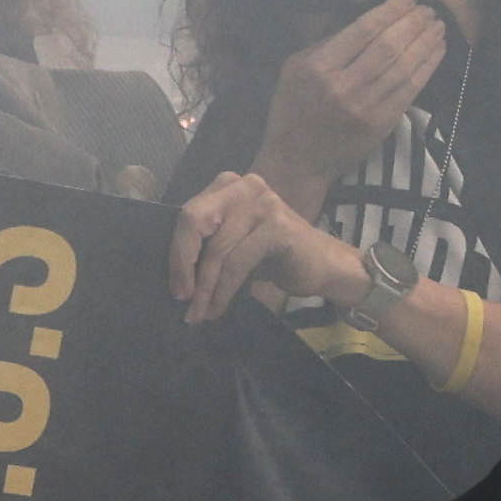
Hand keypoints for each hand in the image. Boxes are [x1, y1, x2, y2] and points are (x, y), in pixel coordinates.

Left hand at [170, 168, 355, 323]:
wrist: (327, 266)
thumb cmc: (276, 256)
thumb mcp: (235, 245)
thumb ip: (208, 245)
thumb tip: (173, 274)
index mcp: (229, 186)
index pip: (189, 213)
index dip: (177, 252)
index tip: (176, 287)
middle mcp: (245, 186)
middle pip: (195, 221)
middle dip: (183, 264)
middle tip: (182, 299)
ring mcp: (263, 203)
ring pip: (217, 249)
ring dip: (205, 288)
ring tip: (199, 314)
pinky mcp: (278, 226)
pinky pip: (238, 263)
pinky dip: (224, 290)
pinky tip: (219, 308)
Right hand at [254, 0, 450, 190]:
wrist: (298, 160)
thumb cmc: (293, 107)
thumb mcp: (295, 66)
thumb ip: (327, 38)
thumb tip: (365, 11)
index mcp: (319, 67)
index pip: (363, 30)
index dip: (391, 10)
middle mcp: (343, 87)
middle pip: (389, 46)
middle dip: (414, 23)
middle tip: (428, 8)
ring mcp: (366, 108)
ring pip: (405, 67)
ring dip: (426, 42)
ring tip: (438, 25)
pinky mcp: (382, 124)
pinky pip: (412, 89)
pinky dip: (428, 66)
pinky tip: (437, 50)